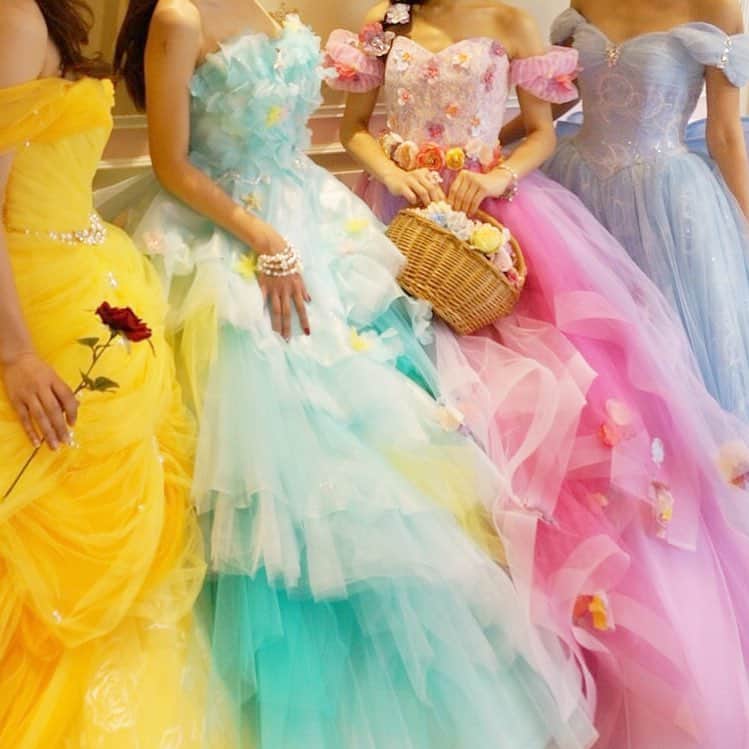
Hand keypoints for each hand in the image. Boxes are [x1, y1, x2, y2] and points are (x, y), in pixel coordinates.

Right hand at [1, 351, 77, 448]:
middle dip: (61, 427)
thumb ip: (64, 392)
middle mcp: (41, 387)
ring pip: (39, 416)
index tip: (73, 425)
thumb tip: (75, 408)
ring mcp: (27, 394)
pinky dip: (30, 431)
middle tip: (66, 442)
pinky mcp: (16, 400)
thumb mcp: (55, 376)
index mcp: (54, 380)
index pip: (66, 397)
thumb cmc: (39, 369)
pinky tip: (36, 442)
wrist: (16, 358)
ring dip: (47, 433)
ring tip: (54, 446)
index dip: (72, 412)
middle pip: (53, 410)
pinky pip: (24, 418)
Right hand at [252, 223, 310, 339]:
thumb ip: (303, 289)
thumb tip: (309, 301)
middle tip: (287, 340)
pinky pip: (263, 299)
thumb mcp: (300, 274)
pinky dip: (262, 309)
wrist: (274, 249)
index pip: (301, 308)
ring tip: (277, 334)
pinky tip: (260, 320)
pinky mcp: (264, 286)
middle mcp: (286, 291)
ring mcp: (274, 289)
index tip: (307, 332)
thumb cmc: (288, 261)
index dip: (304, 320)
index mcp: (296, 288)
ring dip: (277, 323)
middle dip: (288, 327)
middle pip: (288, 312)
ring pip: (276, 309)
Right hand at [383, 166, 444, 206]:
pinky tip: (414, 203)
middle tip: (438, 210)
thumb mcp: (420, 182)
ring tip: (428, 209)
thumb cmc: (409, 182)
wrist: (392, 176)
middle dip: (436, 200)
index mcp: (425, 173)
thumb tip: (440, 202)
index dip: (441, 196)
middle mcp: (419, 175)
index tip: (444, 206)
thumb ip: (429, 189)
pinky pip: (411, 196)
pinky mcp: (402, 186)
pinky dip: (414, 201)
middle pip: (432, 188)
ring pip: (423, 192)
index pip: (436, 185)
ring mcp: (410, 180)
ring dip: (427, 202)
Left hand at [447, 169, 509, 215]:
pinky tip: (471, 213)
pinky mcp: (484, 188)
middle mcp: (469, 176)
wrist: (499, 179)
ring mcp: (476, 181)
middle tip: (457, 214)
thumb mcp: (470, 185)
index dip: (451, 201)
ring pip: (466, 199)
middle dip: (457, 207)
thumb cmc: (481, 185)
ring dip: (465, 209)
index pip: (453, 189)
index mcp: (463, 174)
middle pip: (459, 195)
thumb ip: (461, 191)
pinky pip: (475, 202)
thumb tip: (451, 206)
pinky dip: (472, 209)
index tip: (450, 209)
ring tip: (465, 215)